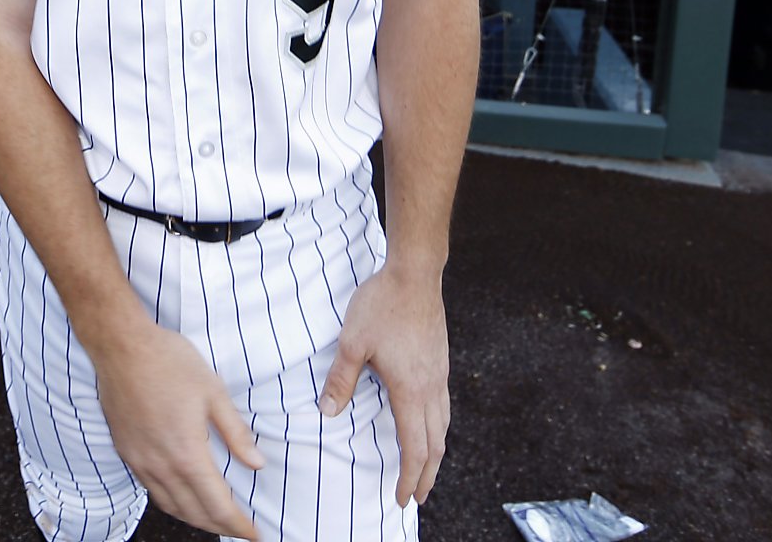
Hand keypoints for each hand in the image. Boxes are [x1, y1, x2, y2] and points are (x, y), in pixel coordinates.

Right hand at [93, 321, 261, 537]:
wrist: (121, 345)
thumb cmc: (168, 362)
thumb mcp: (213, 392)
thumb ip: (235, 433)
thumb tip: (256, 463)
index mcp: (187, 453)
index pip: (217, 505)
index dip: (238, 524)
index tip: (255, 534)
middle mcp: (161, 464)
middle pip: (193, 512)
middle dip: (219, 526)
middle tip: (239, 528)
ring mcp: (140, 459)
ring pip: (169, 505)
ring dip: (194, 518)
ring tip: (214, 519)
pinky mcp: (126, 450)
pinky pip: (151, 489)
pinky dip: (171, 502)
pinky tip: (180, 495)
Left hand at [320, 266, 450, 508]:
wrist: (414, 274)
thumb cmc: (382, 305)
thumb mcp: (352, 342)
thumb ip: (340, 380)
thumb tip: (328, 412)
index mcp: (410, 390)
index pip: (415, 448)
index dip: (409, 477)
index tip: (401, 498)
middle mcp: (431, 388)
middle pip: (436, 445)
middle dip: (427, 476)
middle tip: (417, 497)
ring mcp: (439, 374)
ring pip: (444, 426)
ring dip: (435, 454)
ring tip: (426, 470)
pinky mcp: (440, 361)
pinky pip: (444, 406)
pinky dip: (438, 428)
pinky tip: (429, 425)